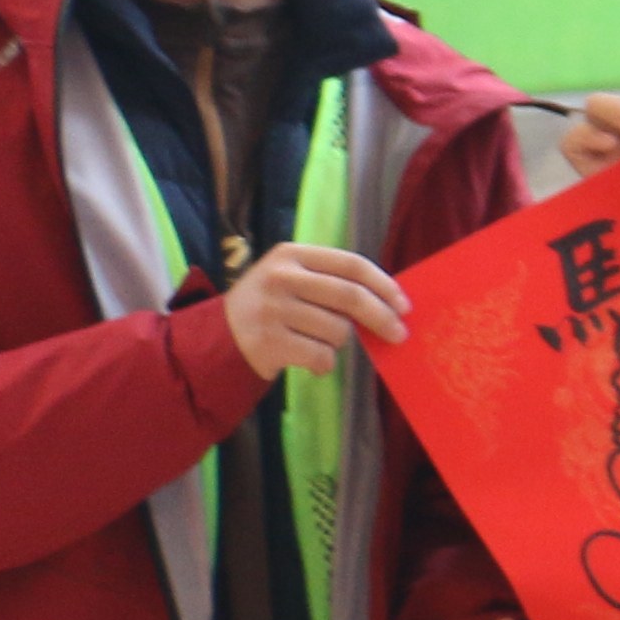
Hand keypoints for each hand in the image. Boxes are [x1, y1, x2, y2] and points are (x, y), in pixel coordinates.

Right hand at [222, 242, 411, 382]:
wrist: (215, 339)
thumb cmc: (267, 308)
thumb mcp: (290, 280)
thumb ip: (330, 282)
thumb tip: (389, 302)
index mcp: (291, 255)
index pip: (351, 264)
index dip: (384, 285)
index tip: (404, 305)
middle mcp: (280, 278)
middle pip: (350, 297)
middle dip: (382, 318)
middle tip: (399, 334)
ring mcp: (273, 310)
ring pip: (338, 331)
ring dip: (338, 343)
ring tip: (315, 341)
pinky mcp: (270, 342)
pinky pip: (322, 357)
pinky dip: (324, 364)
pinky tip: (307, 360)